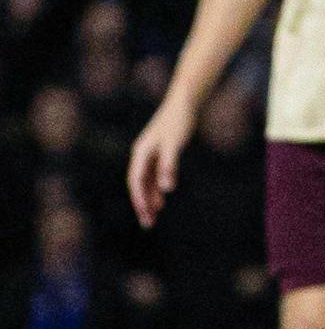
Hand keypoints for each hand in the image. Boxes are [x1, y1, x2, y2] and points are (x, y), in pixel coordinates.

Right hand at [127, 101, 195, 228]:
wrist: (183, 104)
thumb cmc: (178, 123)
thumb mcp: (174, 145)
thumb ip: (169, 166)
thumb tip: (166, 189)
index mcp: (141, 153)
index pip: (136, 180)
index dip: (140, 198)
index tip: (145, 213)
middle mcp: (141, 155)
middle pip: (138, 184)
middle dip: (142, 204)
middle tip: (147, 224)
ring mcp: (149, 155)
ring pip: (146, 182)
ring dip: (149, 199)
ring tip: (153, 217)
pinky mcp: (158, 154)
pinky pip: (153, 176)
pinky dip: (155, 189)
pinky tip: (161, 200)